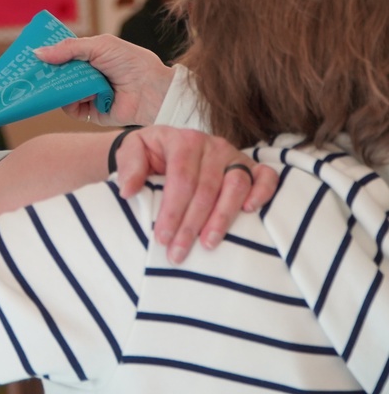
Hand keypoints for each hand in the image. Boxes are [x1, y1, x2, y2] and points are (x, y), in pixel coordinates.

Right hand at [35, 35, 173, 126]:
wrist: (152, 90)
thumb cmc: (132, 62)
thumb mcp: (100, 46)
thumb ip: (69, 49)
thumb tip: (38, 53)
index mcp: (89, 57)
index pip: (61, 56)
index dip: (46, 56)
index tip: (29, 56)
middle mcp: (85, 76)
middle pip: (56, 75)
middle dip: (45, 74)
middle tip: (29, 73)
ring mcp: (86, 94)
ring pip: (60, 92)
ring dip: (61, 88)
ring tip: (62, 83)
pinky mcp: (90, 112)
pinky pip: (70, 109)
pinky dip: (71, 103)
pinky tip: (82, 95)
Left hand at [114, 125, 277, 263]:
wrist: (164, 144)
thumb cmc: (149, 152)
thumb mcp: (132, 151)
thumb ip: (129, 167)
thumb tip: (127, 191)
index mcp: (184, 140)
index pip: (181, 179)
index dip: (173, 210)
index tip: (162, 237)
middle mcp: (213, 146)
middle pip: (207, 189)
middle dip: (192, 224)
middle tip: (178, 252)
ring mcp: (234, 155)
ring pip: (236, 186)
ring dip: (223, 218)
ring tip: (208, 244)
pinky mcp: (250, 166)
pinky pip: (266, 177)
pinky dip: (263, 193)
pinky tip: (250, 212)